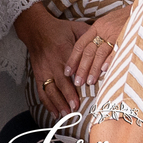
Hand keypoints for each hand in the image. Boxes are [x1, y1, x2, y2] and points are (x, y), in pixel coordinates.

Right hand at [14, 3, 89, 118]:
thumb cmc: (60, 29)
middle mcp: (52, 62)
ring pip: (50, 90)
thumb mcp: (76, 28)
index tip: (83, 89)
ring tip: (66, 114)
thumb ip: (89, 37)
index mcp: (64, 50)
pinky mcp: (38, 75)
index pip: (71, 68)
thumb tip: (105, 43)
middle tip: (75, 107)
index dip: (76, 79)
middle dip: (67, 96)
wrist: (37, 29)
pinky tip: (55, 112)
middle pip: (60, 82)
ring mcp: (44, 70)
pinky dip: (48, 103)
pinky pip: (42, 91)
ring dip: (58, 103)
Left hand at [66, 6, 129, 86]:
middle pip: (89, 51)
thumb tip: (92, 55)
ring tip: (90, 82)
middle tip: (78, 82)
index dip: (73, 58)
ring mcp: (115, 33)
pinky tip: (105, 70)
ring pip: (100, 53)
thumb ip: (100, 36)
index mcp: (97, 26)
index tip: (68, 72)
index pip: (81, 44)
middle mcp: (104, 30)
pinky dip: (110, 60)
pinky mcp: (126, 36)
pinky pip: (116, 50)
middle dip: (82, 68)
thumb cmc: (125, 18)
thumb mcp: (109, 23)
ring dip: (94, 68)